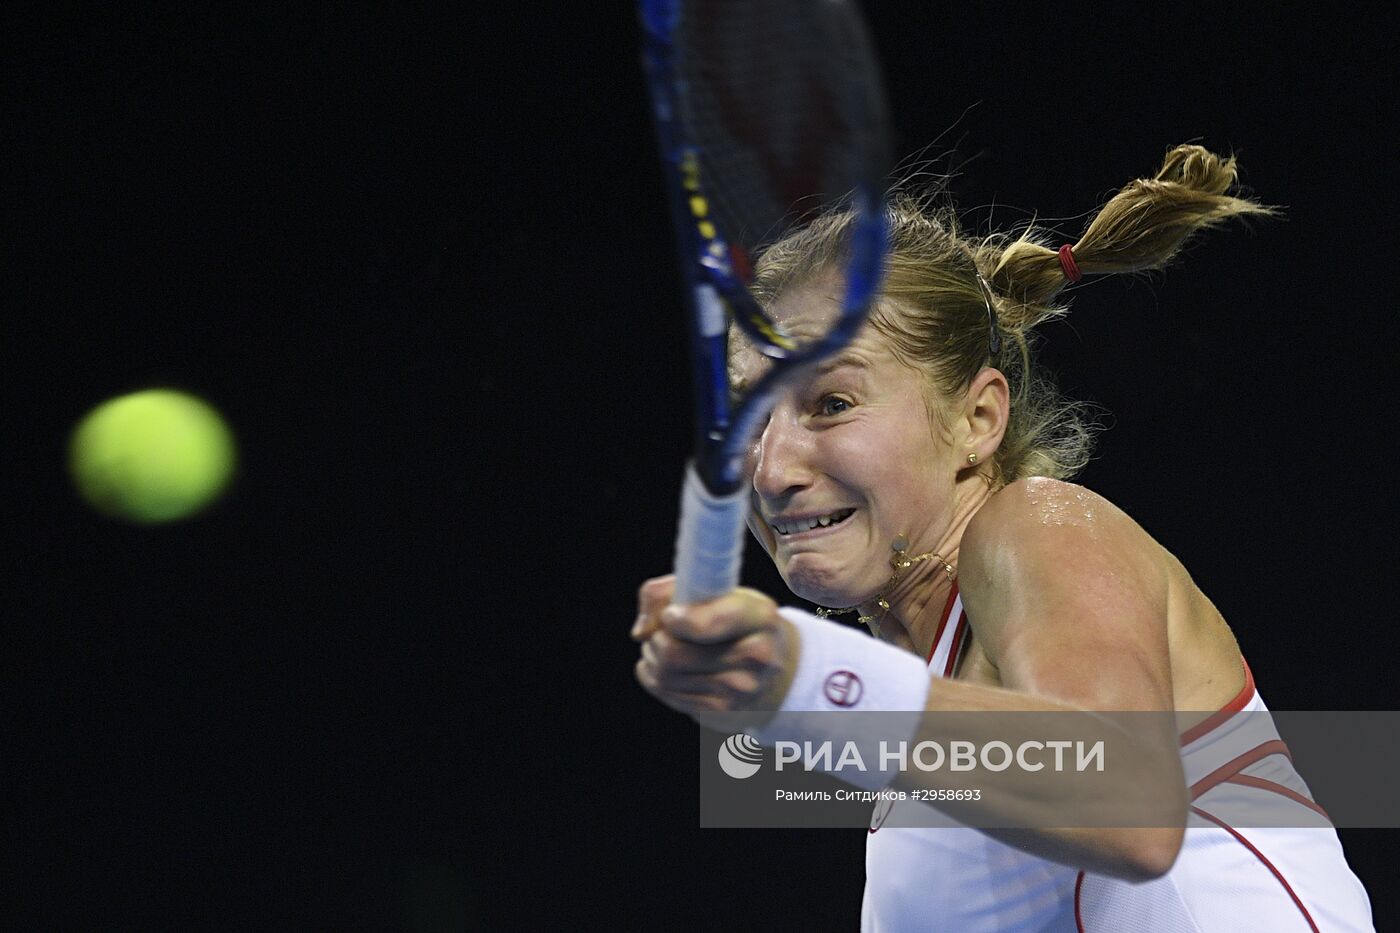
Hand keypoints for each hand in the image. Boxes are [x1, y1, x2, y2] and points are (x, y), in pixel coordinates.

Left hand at [631, 575, 797, 725]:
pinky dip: (654, 678)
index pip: (702, 625)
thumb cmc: (732, 618)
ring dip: (652, 658)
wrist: (771, 664)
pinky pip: (667, 694)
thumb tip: (641, 631)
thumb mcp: (715, 590)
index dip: (673, 619)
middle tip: (661, 631)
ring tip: (662, 647)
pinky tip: (666, 668)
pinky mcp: (724, 712)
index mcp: (759, 616)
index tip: (670, 615)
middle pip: (673, 653)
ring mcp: (741, 689)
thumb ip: (668, 591)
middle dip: (655, 639)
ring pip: (665, 676)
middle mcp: (757, 656)